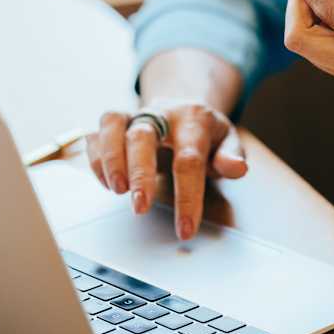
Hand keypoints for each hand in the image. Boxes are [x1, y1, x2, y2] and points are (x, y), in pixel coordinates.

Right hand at [86, 99, 246, 239]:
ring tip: (117, 191)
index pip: (189, 159)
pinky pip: (97, 134)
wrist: (184, 105)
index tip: (185, 228)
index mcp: (194, 119)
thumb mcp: (228, 141)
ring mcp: (135, 115)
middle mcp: (161, 112)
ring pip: (113, 126)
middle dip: (139, 173)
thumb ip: (233, 155)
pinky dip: (96, 159)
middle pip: (143, 136)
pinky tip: (107, 183)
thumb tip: (236, 168)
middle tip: (140, 207)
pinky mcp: (115, 122)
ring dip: (111, 160)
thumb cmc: (205, 133)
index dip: (187, 196)